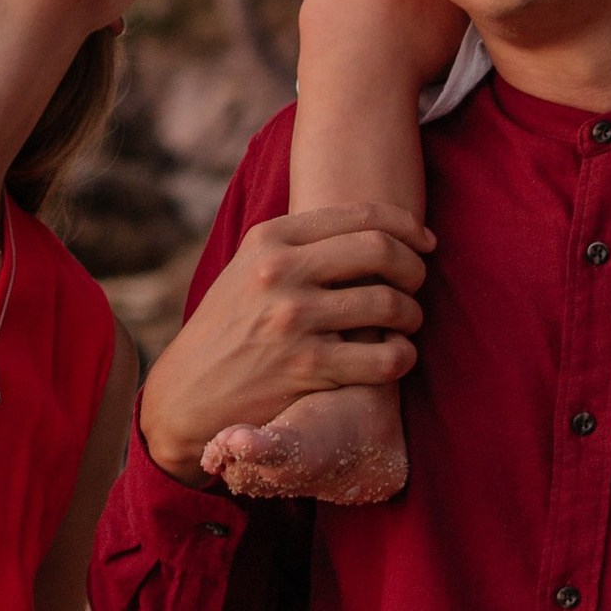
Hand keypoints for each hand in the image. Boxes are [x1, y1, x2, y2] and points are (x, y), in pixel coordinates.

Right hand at [140, 205, 432, 482]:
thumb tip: (373, 225)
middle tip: (417, 285)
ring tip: (406, 324)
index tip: (425, 243)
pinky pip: (384, 357)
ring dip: (412, 315)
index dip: (407, 227)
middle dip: (414, 268)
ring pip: (389, 303)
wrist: (185, 395)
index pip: (361, 215)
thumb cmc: (228, 330)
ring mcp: (292, 319)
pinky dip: (402, 357)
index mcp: (269, 239)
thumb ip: (298, 245)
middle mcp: (279, 272)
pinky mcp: (306, 368)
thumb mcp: (248, 269)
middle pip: (381, 251)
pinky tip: (396, 358)